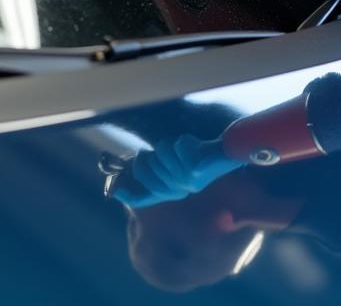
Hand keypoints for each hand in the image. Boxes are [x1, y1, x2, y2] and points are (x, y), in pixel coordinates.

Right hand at [111, 135, 243, 208]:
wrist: (224, 156)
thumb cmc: (195, 158)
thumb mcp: (174, 166)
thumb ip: (155, 170)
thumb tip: (128, 169)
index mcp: (172, 192)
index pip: (143, 198)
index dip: (127, 194)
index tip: (116, 187)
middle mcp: (178, 190)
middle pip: (145, 170)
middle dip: (146, 156)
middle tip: (153, 151)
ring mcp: (186, 180)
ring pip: (160, 153)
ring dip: (169, 146)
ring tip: (182, 149)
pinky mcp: (195, 169)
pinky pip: (176, 146)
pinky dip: (183, 141)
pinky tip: (193, 146)